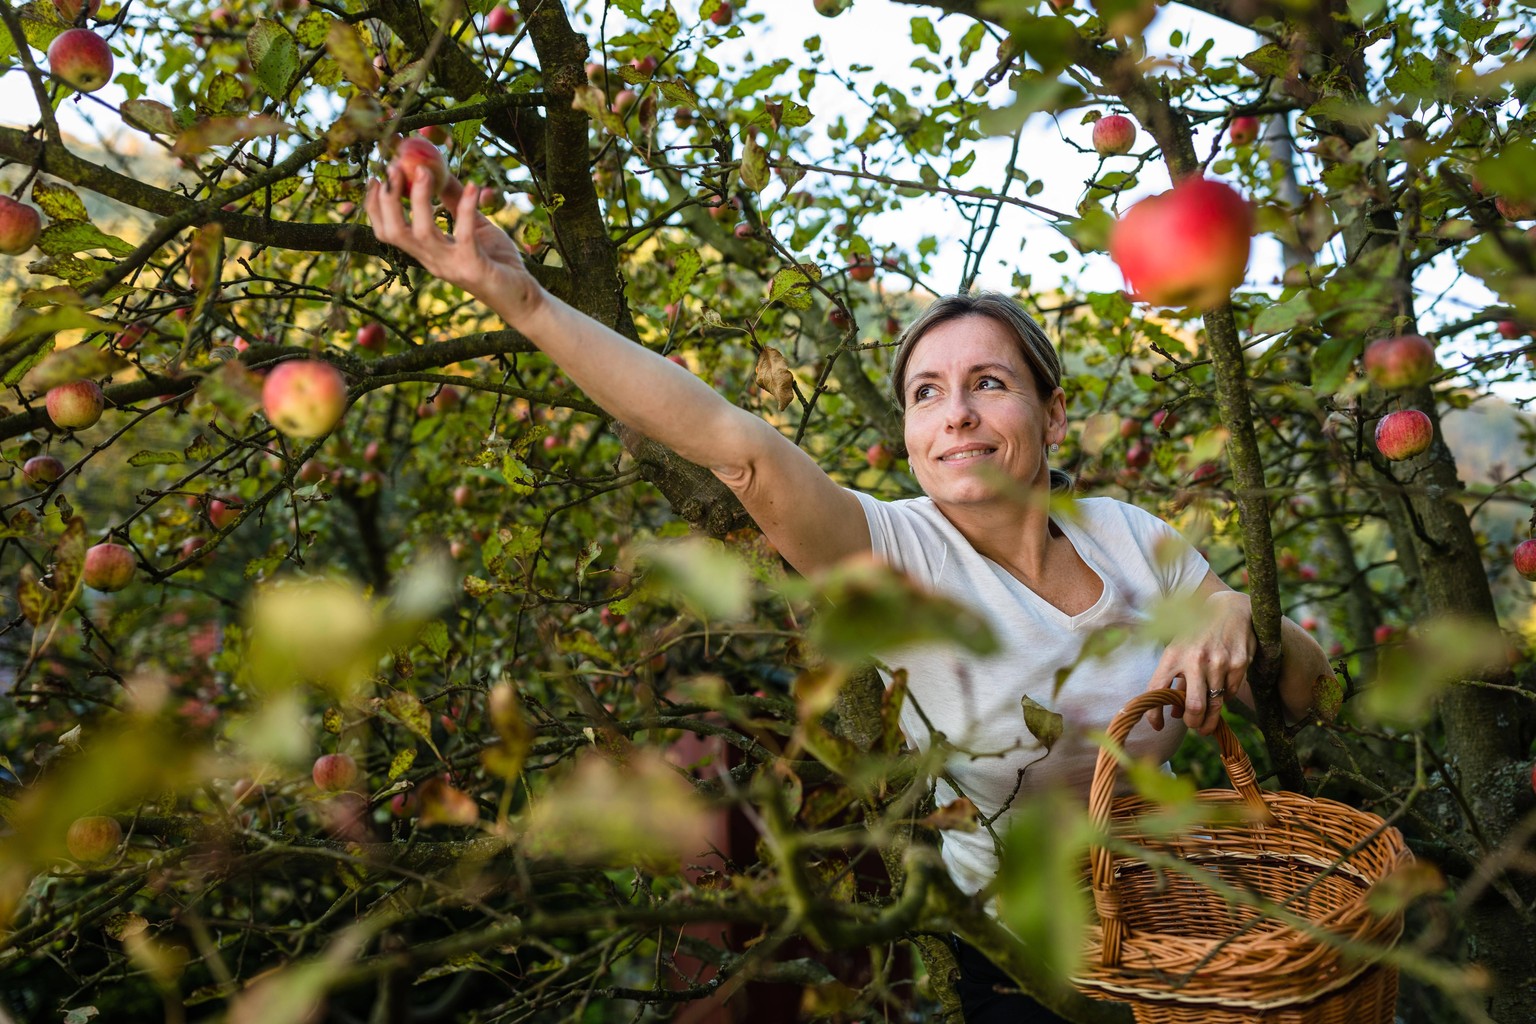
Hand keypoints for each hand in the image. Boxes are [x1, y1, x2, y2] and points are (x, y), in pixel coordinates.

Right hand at [364, 166, 544, 328]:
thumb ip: (456, 202)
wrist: (525, 299)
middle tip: (393, 168)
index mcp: (427, 252)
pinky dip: (467, 209)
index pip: (388, 232)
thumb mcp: (475, 226)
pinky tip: (475, 187)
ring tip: (425, 170)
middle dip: (388, 199)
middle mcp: (433, 261)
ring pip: (422, 233)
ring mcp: (452, 266)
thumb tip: (440, 171)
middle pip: (395, 232)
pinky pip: (465, 235)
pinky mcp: (474, 267)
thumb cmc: (498, 262)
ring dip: (420, 199)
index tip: (375, 176)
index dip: (376, 205)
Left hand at [1145, 589, 1254, 735]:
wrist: (1229, 608)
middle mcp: (1195, 659)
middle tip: (1193, 726)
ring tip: (1206, 726)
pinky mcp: (1239, 664)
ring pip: (1215, 705)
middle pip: (1193, 707)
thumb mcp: (1179, 649)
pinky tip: (1220, 694)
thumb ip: (1175, 680)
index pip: (1157, 691)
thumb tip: (1175, 714)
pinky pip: (1230, 693)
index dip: (1154, 714)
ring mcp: (1219, 662)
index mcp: (1173, 654)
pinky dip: (1224, 698)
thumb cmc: (1197, 633)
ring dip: (1209, 720)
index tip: (1157, 726)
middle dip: (1193, 723)